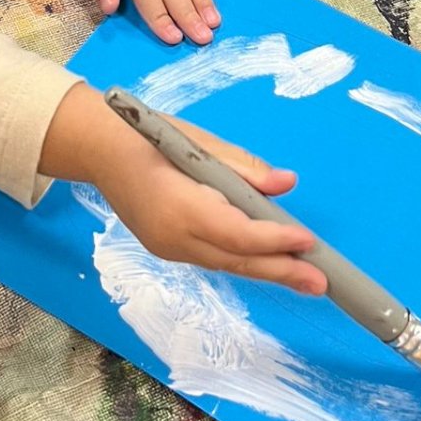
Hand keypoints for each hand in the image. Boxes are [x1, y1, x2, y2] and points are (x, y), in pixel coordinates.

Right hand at [39, 84, 327, 294]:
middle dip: (281, 271)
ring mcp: (167, 248)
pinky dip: (242, 259)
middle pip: (235, 259)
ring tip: (305, 278)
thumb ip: (244, 169)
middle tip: (321, 284)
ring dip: (265, 269)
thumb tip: (286, 184)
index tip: (308, 241)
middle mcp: (173, 237)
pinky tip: (268, 261)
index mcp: (180, 207)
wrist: (99, 151)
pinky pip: (213, 258)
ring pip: (225, 264)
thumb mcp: (200, 143)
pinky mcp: (167, 249)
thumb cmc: (150, 135)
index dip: (274, 241)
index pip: (237, 233)